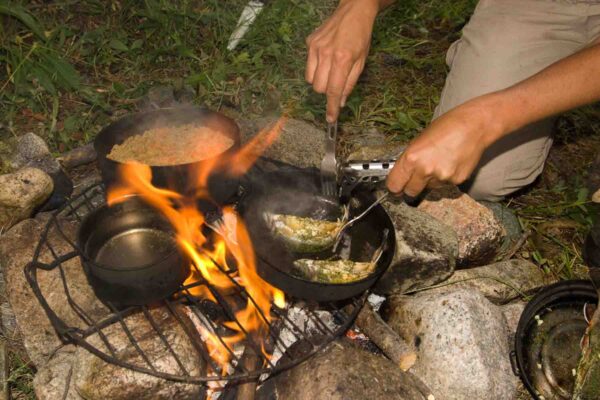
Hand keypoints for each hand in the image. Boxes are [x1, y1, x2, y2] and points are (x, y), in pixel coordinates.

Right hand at [305, 0, 379, 121]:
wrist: (353, 11)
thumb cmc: (361, 37)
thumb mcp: (361, 61)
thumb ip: (349, 83)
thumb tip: (339, 102)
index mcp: (342, 59)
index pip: (333, 91)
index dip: (331, 108)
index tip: (330, 119)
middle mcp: (326, 54)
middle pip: (319, 88)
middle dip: (327, 91)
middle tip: (336, 82)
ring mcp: (315, 48)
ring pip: (311, 80)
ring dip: (320, 81)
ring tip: (330, 69)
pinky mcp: (310, 43)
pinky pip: (308, 66)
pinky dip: (315, 68)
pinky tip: (325, 58)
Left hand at [386, 99, 500, 196]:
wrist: (474, 125)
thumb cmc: (446, 127)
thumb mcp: (419, 140)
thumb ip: (409, 159)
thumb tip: (402, 174)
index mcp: (412, 157)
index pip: (394, 184)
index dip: (394, 186)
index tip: (396, 186)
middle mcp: (425, 170)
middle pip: (410, 192)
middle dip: (410, 187)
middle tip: (414, 179)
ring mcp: (442, 177)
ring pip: (429, 188)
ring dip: (430, 180)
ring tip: (439, 162)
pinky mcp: (456, 181)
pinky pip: (445, 185)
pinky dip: (445, 178)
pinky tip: (450, 163)